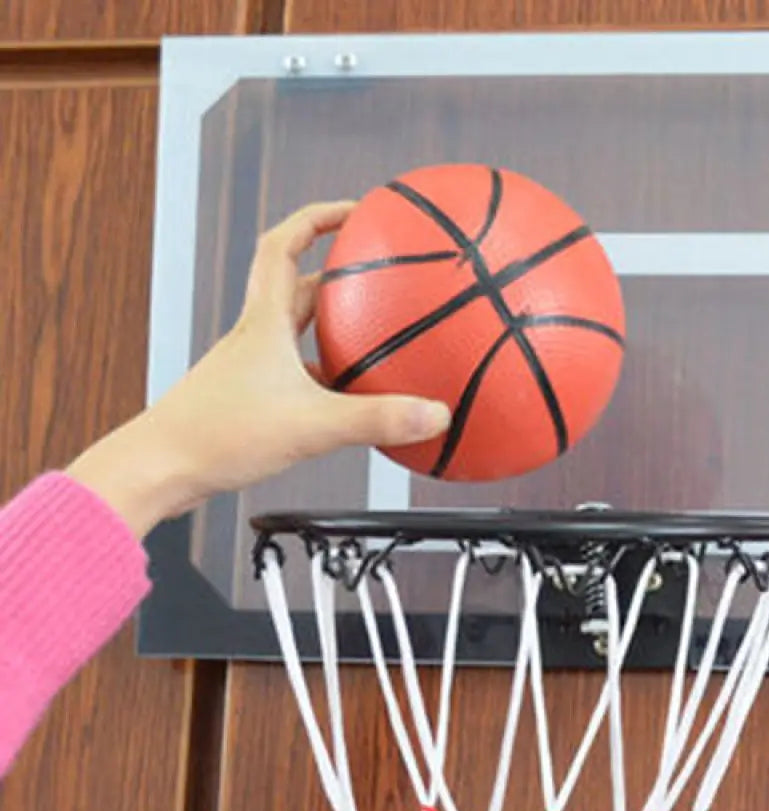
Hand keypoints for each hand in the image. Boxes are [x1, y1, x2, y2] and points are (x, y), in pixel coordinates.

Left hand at [67, 201, 449, 537]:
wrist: (160, 468)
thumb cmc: (218, 435)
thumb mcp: (310, 425)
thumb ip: (376, 419)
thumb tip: (435, 414)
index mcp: (264, 323)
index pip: (285, 244)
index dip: (319, 218)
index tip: (357, 211)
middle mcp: (256, 338)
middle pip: (300, 288)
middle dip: (340, 274)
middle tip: (378, 271)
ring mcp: (251, 370)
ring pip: (299, 336)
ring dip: (335, 331)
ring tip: (377, 338)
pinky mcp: (250, 402)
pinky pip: (299, 379)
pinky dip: (328, 381)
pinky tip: (354, 401)